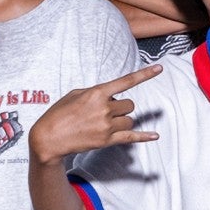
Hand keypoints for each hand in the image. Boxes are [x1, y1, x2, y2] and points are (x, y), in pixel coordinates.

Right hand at [29, 67, 160, 162]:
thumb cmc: (59, 113)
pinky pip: (131, 137)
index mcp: (97, 93)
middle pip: (129, 104)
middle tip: (103, 111)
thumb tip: (110, 96)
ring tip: (104, 123)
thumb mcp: (75, 94)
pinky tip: (155, 135)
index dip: (145, 74)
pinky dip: (144, 136)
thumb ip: (96, 92)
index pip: (126, 81)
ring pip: (129, 119)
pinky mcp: (107, 140)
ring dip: (122, 119)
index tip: (160, 68)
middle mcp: (105, 108)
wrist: (49, 137)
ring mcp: (107, 125)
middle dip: (120, 107)